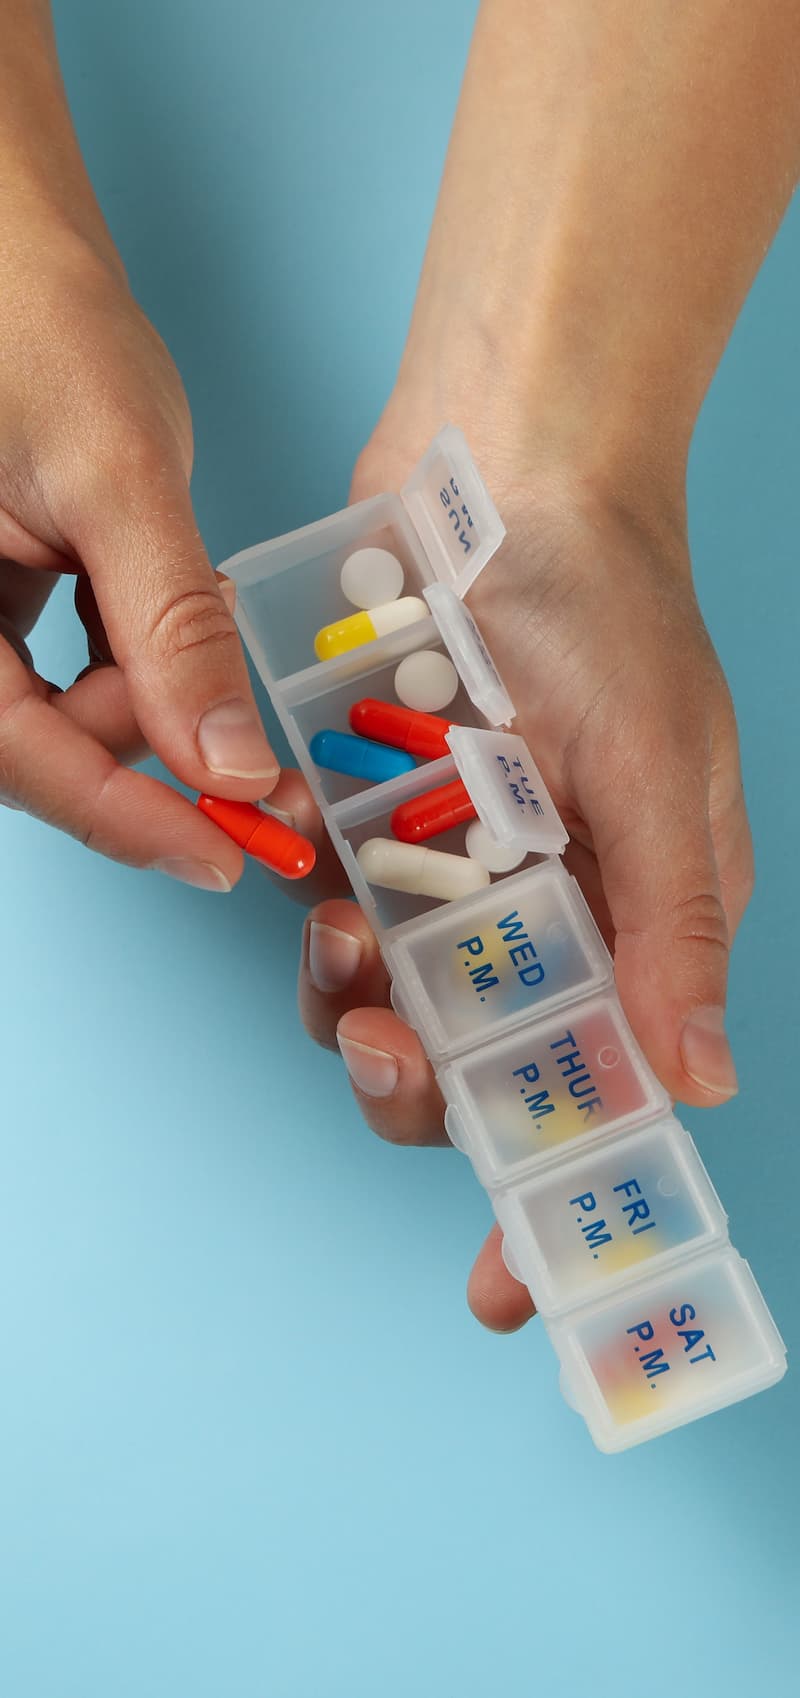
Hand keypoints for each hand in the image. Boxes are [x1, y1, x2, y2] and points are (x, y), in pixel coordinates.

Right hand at [0, 227, 276, 887]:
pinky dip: (130, 662)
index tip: (226, 856)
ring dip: (146, 697)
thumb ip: (170, 632)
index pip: (19, 756)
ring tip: (202, 618)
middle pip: (37, 748)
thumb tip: (230, 769)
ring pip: (57, 717)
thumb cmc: (32, 320)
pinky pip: (61, 670)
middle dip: (147, 744)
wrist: (5, 236)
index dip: (126, 819)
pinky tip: (170, 618)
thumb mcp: (116, 477)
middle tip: (246, 728)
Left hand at [283, 419, 751, 1331]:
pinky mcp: (377, 814)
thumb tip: (700, 1082)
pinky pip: (331, 905)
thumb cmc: (613, 612)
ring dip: (350, 1001)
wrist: (508, 465)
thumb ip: (675, 933)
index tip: (504, 1289)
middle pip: (472, 1071)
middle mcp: (542, 912)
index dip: (550, 1201)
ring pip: (385, 1002)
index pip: (597, 1096)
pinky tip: (305, 868)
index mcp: (633, 923)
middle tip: (393, 1046)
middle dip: (420, 1092)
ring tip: (337, 933)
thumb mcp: (664, 778)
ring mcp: (454, 868)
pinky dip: (312, 912)